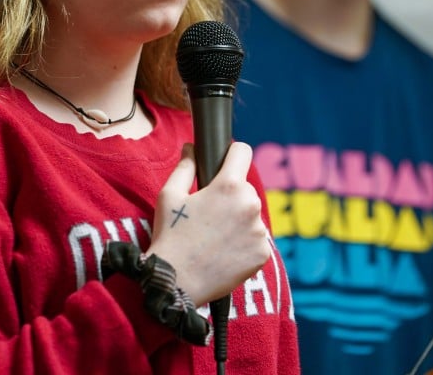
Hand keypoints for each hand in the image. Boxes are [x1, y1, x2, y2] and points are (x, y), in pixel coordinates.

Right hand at [146, 142, 269, 305]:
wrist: (176, 284)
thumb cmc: (169, 237)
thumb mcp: (169, 196)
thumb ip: (185, 167)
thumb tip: (191, 148)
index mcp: (229, 186)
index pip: (242, 152)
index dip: (231, 154)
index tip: (225, 162)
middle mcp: (250, 205)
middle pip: (245, 189)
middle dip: (230, 196)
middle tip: (208, 215)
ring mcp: (259, 231)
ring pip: (251, 216)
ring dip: (238, 221)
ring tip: (214, 238)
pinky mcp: (263, 254)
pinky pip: (256, 240)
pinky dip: (243, 244)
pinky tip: (223, 253)